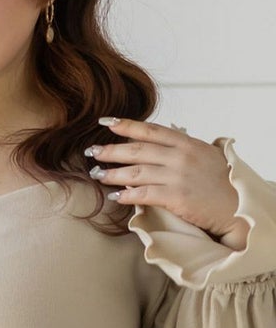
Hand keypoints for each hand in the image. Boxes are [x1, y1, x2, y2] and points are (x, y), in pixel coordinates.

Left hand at [85, 117, 249, 248]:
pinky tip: (114, 196)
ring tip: (96, 175)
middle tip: (91, 151)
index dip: (126, 125)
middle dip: (111, 150)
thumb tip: (159, 142)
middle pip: (138, 150)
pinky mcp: (176, 197)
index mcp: (186, 143)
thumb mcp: (204, 155)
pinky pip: (144, 194)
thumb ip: (181, 148)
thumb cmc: (220, 182)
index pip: (150, 130)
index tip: (105, 123)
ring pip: (136, 172)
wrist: (236, 205)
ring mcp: (178, 177)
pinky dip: (127, 195)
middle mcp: (180, 156)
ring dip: (113, 173)